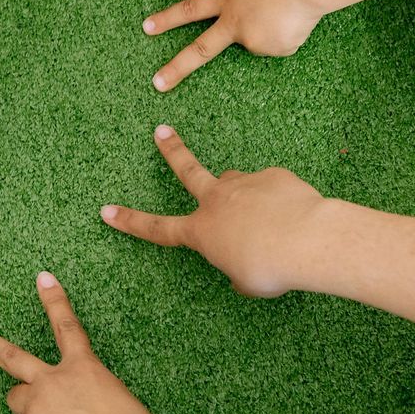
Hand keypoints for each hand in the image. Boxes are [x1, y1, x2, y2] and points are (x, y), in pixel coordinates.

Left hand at [0, 272, 165, 413]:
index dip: (54, 300)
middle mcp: (54, 381)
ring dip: (29, 409)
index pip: (67, 326)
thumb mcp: (124, 408)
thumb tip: (85, 410)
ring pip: (18, 401)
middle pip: (10, 355)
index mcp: (85, 369)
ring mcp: (36, 407)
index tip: (42, 278)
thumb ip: (97, 399)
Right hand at [101, 126, 328, 298]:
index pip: (157, 228)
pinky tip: (295, 217)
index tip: (107, 211)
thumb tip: (241, 263)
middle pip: (187, 170)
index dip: (130, 221)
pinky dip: (280, 203)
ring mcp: (244, 183)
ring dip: (246, 197)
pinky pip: (273, 190)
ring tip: (269, 219)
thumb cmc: (272, 267)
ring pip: (238, 185)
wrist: (307, 239)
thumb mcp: (248, 282)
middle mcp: (217, 201)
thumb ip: (237, 270)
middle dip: (171, 150)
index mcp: (202, 231)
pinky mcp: (273, 176)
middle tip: (160, 131)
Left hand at [143, 0, 326, 90]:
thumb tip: (253, 19)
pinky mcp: (274, 50)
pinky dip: (289, 35)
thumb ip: (244, 0)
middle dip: (177, 68)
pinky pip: (282, 45)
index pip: (190, 9)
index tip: (146, 27)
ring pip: (261, 42)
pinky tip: (296, 20)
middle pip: (201, 50)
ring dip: (275, 29)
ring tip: (289, 10)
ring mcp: (252, 39)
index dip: (168, 19)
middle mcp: (234, 23)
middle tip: (157, 84)